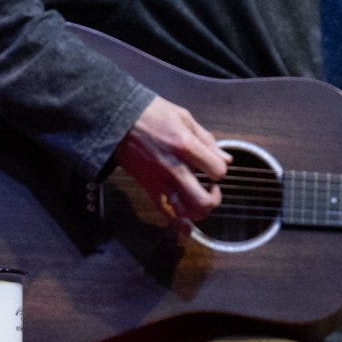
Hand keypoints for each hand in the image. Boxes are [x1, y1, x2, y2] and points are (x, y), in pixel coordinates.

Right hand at [111, 94, 230, 230]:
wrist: (115, 118)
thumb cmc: (149, 112)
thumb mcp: (183, 116)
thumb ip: (206, 140)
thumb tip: (225, 158)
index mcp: (185, 145)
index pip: (218, 171)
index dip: (220, 170)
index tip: (213, 165)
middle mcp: (174, 168)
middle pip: (204, 200)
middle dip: (215, 197)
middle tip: (211, 187)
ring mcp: (159, 181)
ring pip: (187, 211)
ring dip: (200, 211)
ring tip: (200, 199)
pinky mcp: (148, 187)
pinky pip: (165, 212)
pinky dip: (178, 225)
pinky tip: (187, 229)